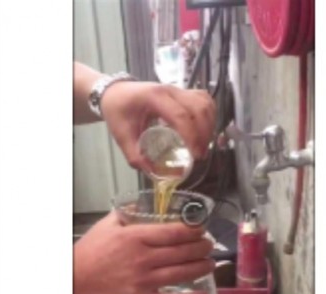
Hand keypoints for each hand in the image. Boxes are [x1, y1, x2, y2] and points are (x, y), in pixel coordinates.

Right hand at [73, 212, 213, 293]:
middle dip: (202, 248)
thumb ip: (127, 213)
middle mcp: (144, 258)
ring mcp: (144, 281)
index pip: (174, 232)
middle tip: (209, 246)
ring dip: (201, 268)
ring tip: (210, 264)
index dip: (194, 231)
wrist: (73, 282)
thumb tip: (143, 205)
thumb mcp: (107, 225)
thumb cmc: (90, 252)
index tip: (202, 230)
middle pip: (182, 251)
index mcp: (136, 237)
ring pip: (181, 273)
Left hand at [100, 82, 215, 168]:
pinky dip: (210, 115)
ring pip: (205, 103)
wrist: (115, 92)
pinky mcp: (184, 92)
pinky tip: (206, 129)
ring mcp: (179, 89)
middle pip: (198, 108)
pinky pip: (205, 100)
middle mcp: (170, 89)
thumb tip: (153, 173)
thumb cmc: (118, 110)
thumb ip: (135, 156)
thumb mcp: (122, 135)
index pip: (180, 115)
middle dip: (204, 134)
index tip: (194, 155)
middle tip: (200, 154)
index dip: (191, 136)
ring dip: (209, 125)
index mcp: (154, 97)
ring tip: (203, 144)